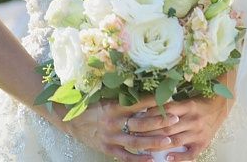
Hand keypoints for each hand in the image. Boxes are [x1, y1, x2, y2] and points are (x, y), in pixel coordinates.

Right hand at [54, 96, 176, 161]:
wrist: (69, 120)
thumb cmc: (92, 106)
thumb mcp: (107, 98)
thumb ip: (125, 98)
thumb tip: (147, 91)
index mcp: (114, 106)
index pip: (139, 103)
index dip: (155, 100)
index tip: (170, 97)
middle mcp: (113, 122)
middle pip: (141, 123)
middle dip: (160, 121)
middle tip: (176, 119)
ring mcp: (110, 137)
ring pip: (135, 141)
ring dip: (153, 141)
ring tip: (169, 140)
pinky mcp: (107, 148)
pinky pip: (125, 156)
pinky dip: (138, 158)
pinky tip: (152, 158)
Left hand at [130, 92, 232, 160]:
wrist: (220, 107)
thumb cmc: (199, 104)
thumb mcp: (186, 100)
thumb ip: (171, 106)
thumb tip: (148, 111)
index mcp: (189, 106)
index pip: (166, 111)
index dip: (151, 116)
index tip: (138, 119)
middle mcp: (193, 119)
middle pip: (168, 128)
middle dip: (150, 133)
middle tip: (136, 135)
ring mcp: (198, 133)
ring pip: (175, 141)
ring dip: (159, 145)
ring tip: (145, 147)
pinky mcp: (203, 143)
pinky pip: (189, 154)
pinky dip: (178, 157)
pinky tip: (167, 158)